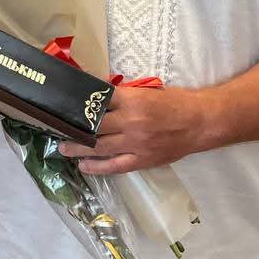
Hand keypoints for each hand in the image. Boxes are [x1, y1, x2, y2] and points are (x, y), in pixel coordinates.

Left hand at [58, 85, 211, 173]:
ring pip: (99, 147)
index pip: (97, 102)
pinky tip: (84, 165)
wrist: (200, 122)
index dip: (80, 106)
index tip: (64, 107)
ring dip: (78, 148)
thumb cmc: (174, 102)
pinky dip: (97, 167)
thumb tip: (98, 97)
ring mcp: (136, 143)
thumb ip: (123, 96)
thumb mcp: (146, 91)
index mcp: (131, 100)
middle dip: (73, 128)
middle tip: (58, 128)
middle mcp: (130, 122)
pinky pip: (115, 166)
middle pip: (94, 126)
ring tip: (63, 147)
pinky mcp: (142, 160)